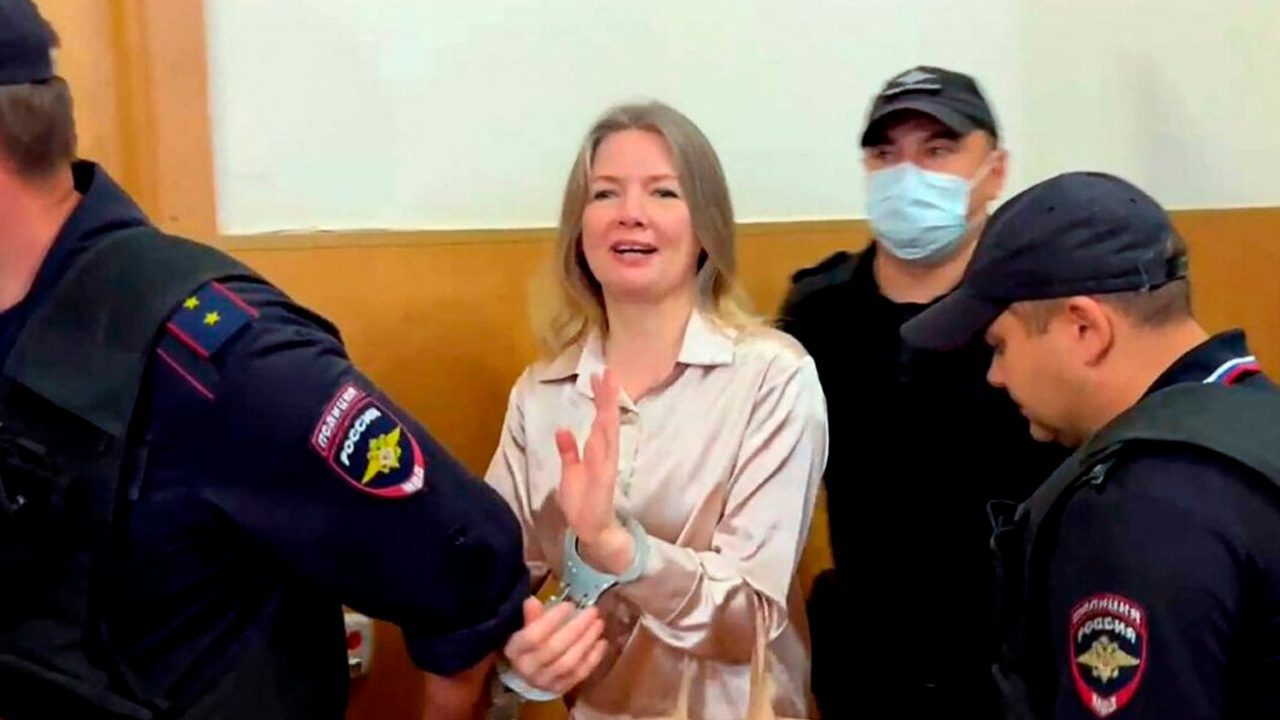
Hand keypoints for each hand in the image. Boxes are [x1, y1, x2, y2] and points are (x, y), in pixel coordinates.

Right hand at [503, 597, 607, 694]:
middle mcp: (528, 669)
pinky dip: (594, 657)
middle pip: (554, 648)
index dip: (552, 620)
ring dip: (588, 641)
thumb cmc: (529, 644)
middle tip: (592, 611)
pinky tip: (602, 642)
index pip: (533, 636)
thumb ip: (532, 616)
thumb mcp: (526, 628)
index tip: (569, 605)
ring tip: (599, 623)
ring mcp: (545, 682)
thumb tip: (533, 601)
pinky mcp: (561, 689)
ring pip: (570, 662)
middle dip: (577, 627)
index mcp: (516, 650)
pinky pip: (580, 674)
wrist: (529, 674)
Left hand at [556, 370, 621, 546]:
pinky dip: (601, 442)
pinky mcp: (603, 480)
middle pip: (607, 420)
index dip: (601, 398)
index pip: (600, 419)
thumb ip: (568, 451)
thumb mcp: (570, 471)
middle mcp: (605, 455)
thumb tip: (562, 429)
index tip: (600, 376)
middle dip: (607, 397)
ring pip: (607, 433)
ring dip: (607, 411)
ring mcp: (605, 466)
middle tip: (607, 373)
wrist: (592, 529)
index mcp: (598, 451)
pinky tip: (599, 426)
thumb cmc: (582, 500)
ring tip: (608, 390)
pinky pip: (602, 458)